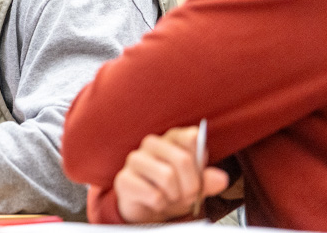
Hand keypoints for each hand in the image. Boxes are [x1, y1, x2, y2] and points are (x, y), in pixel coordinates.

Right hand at [114, 125, 228, 222]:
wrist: (146, 208)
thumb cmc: (171, 190)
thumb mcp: (194, 186)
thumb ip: (208, 181)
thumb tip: (221, 178)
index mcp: (171, 138)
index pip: (191, 137)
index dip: (199, 162)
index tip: (198, 174)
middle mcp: (151, 143)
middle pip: (183, 159)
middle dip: (191, 185)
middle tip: (188, 195)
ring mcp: (135, 159)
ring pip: (168, 177)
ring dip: (175, 196)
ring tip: (170, 197)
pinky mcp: (124, 179)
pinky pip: (154, 195)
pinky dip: (160, 205)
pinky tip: (155, 201)